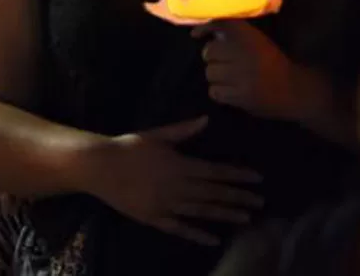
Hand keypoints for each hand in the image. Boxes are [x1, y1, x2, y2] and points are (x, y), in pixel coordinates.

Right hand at [91, 117, 262, 245]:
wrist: (99, 167)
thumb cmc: (127, 148)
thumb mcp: (156, 135)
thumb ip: (183, 130)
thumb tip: (207, 120)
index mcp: (180, 165)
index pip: (216, 171)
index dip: (238, 175)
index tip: (258, 179)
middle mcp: (178, 187)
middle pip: (214, 193)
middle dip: (238, 197)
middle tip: (260, 202)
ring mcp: (167, 205)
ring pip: (202, 211)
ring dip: (224, 214)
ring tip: (245, 218)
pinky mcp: (155, 218)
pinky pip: (180, 228)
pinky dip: (197, 234)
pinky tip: (213, 239)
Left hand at [193, 21, 303, 120]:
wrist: (297, 91)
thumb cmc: (273, 64)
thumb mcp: (258, 42)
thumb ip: (236, 35)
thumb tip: (208, 32)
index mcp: (251, 38)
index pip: (221, 24)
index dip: (205, 28)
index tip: (195, 35)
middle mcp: (245, 54)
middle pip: (209, 53)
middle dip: (213, 58)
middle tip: (224, 62)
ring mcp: (242, 76)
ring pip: (210, 73)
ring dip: (216, 76)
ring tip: (230, 78)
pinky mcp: (241, 97)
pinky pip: (215, 92)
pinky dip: (220, 92)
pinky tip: (231, 91)